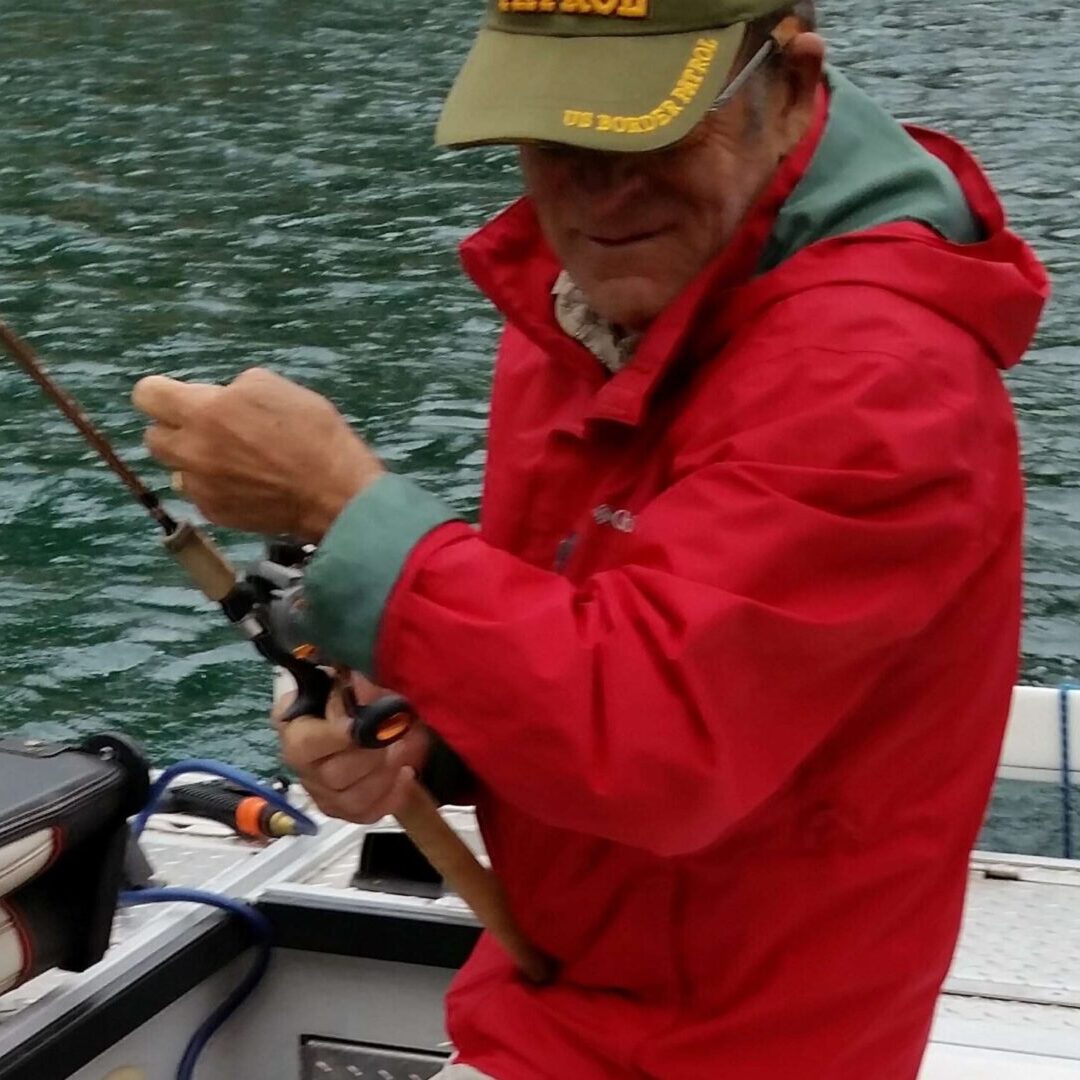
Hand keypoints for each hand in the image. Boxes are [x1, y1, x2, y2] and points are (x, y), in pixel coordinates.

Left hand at [132, 367, 384, 540]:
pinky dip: (214, 486)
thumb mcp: (275, 387)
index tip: (177, 396)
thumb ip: (233, 390)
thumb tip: (219, 399)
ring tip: (228, 459)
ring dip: (192, 460)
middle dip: (175, 428)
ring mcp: (201, 486)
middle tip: (209, 428)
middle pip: (152, 437)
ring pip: (174, 469)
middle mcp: (193, 450)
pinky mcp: (215, 513)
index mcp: (205, 411)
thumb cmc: (313, 433)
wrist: (334, 493)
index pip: (147, 395)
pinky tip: (245, 483)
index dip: (161, 392)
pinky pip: (198, 494)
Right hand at [274, 672, 430, 823]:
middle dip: (372, 756)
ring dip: (386, 775)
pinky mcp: (342, 810)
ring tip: (402, 751)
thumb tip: (359, 682)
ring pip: (353, 800)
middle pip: (335, 775)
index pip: (307, 743)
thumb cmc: (348, 698)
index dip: (336, 736)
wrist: (358, 720)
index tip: (361, 725)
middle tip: (394, 736)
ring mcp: (321, 793)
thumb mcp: (346, 681)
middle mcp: (303, 769)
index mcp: (295, 731)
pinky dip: (392, 795)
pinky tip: (405, 773)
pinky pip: (367, 815)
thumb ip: (348, 682)